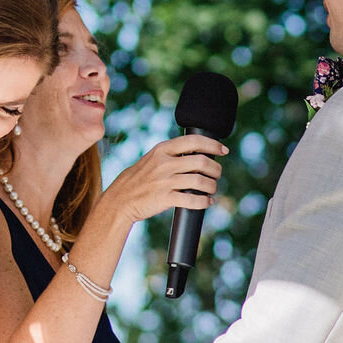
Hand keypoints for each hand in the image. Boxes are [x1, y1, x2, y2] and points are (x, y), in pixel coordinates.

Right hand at [101, 135, 227, 226]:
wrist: (120, 200)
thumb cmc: (139, 180)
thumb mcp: (152, 159)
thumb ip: (171, 154)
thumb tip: (197, 154)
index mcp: (162, 149)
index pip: (194, 141)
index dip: (212, 144)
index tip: (223, 150)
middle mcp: (164, 163)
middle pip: (201, 161)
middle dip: (215, 169)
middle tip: (217, 174)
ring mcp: (164, 181)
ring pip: (200, 181)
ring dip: (212, 186)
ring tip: (212, 189)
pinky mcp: (164, 198)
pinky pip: (192, 200)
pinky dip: (204, 202)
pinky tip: (207, 202)